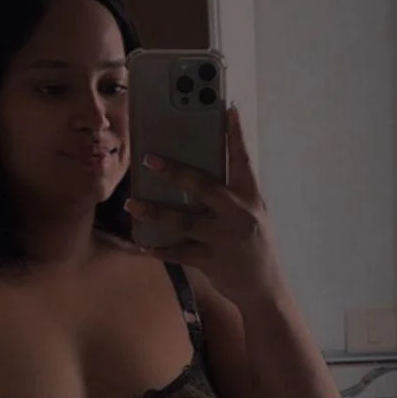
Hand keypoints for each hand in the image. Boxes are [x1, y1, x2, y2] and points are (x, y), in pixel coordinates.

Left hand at [124, 106, 283, 308]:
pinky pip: (180, 252)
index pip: (243, 160)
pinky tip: (144, 243)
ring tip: (132, 203)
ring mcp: (225, 238)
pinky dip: (161, 248)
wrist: (265, 289)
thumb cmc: (253, 245)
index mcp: (250, 198)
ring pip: (184, 221)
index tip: (228, 109)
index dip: (236, 134)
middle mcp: (239, 214)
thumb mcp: (252, 215)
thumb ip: (232, 196)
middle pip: (204, 186)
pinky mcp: (213, 260)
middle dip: (175, 171)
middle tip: (149, 159)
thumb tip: (196, 175)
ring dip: (155, 211)